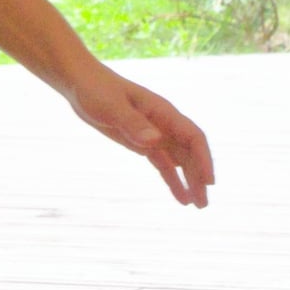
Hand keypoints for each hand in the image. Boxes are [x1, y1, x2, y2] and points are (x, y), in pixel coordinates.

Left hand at [63, 63, 214, 207]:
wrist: (81, 84)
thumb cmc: (96, 90)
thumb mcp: (111, 106)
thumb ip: (133, 122)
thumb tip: (155, 141)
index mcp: (163, 112)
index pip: (192, 137)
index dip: (203, 159)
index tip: (208, 181)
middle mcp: (164, 124)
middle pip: (189, 153)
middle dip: (198, 178)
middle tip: (203, 205)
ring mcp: (154, 134)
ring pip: (179, 161)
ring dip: (189, 181)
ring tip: (197, 206)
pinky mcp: (142, 142)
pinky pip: (163, 164)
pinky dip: (172, 179)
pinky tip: (180, 197)